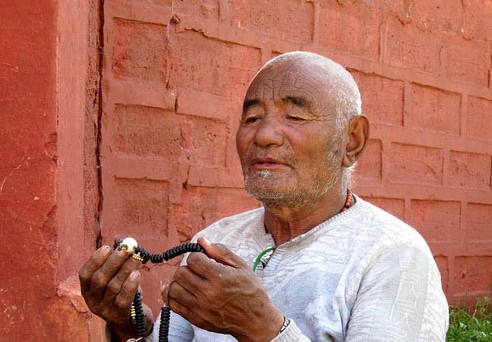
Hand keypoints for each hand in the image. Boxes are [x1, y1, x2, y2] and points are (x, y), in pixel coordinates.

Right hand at [79, 246, 152, 339]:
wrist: (130, 318)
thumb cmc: (121, 291)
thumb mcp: (113, 278)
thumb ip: (116, 264)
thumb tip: (125, 244)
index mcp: (87, 289)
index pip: (85, 274)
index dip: (95, 260)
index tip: (107, 247)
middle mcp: (92, 300)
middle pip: (100, 279)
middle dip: (113, 261)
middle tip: (126, 249)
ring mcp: (105, 309)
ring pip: (113, 287)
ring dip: (125, 269)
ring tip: (136, 258)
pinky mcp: (119, 315)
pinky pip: (123, 299)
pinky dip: (130, 285)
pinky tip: (136, 274)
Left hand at [163, 238, 283, 341]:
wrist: (255, 320)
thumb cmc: (250, 291)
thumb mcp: (241, 266)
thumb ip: (220, 252)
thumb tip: (201, 241)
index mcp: (220, 277)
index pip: (193, 259)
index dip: (197, 256)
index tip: (203, 260)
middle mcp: (208, 293)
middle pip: (181, 272)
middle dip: (188, 268)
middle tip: (198, 271)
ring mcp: (200, 308)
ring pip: (174, 288)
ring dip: (180, 282)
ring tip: (190, 281)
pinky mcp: (196, 319)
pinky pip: (174, 305)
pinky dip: (174, 297)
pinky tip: (183, 292)